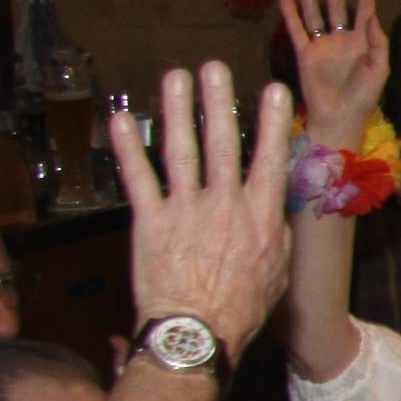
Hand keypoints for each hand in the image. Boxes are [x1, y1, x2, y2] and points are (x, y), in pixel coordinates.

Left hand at [119, 61, 290, 351]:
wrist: (197, 333)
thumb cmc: (242, 308)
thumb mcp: (278, 270)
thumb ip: (278, 231)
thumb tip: (279, 205)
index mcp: (260, 217)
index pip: (269, 159)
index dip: (270, 122)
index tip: (272, 89)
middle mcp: (224, 205)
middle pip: (221, 144)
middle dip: (218, 101)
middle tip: (213, 68)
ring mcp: (184, 211)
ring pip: (181, 151)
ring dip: (178, 111)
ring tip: (175, 78)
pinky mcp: (150, 222)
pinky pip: (138, 178)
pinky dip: (128, 148)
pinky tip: (121, 120)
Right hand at [277, 0, 388, 149]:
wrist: (339, 118)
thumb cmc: (363, 97)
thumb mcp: (379, 70)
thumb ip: (378, 43)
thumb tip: (373, 16)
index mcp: (363, 41)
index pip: (364, 8)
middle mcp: (342, 39)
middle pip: (337, 4)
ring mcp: (322, 45)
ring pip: (315, 13)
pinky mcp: (305, 54)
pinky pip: (297, 30)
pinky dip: (290, 14)